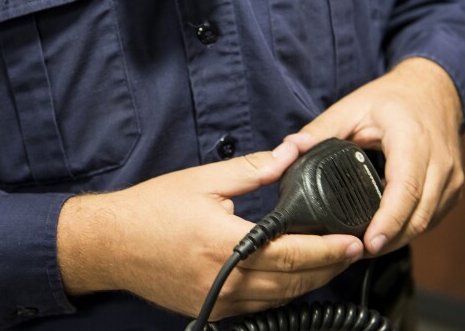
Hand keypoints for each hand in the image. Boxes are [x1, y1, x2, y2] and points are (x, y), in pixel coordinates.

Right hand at [57, 143, 364, 319]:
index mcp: (224, 243)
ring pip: (279, 300)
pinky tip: (292, 276)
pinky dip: (282, 293)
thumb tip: (288, 155)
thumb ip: (251, 170)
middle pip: (292, 282)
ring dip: (309, 282)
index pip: (291, 253)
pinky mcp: (211, 308)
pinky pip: (259, 307)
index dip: (327, 249)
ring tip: (330, 261)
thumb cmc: (151, 210)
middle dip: (328, 267)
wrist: (111, 245)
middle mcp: (224, 279)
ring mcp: (217, 299)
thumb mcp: (203, 180)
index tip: (354, 241)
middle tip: (352, 249)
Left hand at [287, 57, 463, 256]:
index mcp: (412, 140)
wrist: (433, 90)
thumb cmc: (392, 99)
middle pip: (419, 215)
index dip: (388, 220)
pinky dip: (409, 229)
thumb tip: (288, 148)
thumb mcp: (352, 107)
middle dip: (388, 240)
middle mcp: (439, 161)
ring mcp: (452, 177)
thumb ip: (319, 130)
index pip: (406, 188)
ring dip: (398, 238)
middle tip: (353, 252)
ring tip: (364, 247)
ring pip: (427, 222)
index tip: (369, 241)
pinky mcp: (454, 188)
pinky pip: (433, 218)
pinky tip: (385, 233)